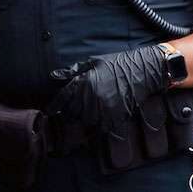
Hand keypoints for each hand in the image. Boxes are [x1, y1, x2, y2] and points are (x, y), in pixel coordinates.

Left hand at [45, 45, 167, 131]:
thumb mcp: (93, 63)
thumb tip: (54, 76)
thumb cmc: (117, 64)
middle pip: (72, 113)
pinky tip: (100, 118)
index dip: (54, 106)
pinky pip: (101, 128)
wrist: (142, 71)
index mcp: (84, 82)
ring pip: (86, 122)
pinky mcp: (116, 118)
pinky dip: (98, 125)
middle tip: (73, 110)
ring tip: (89, 112)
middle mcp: (92, 97)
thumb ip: (73, 72)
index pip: (63, 98)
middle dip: (70, 112)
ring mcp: (104, 109)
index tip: (49, 111)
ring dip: (84, 119)